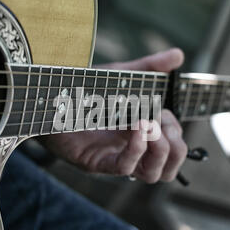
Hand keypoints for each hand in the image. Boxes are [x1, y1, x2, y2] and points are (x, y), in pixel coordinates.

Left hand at [38, 48, 187, 182]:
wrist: (50, 94)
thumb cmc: (84, 87)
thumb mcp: (123, 75)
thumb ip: (150, 67)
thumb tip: (179, 55)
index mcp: (141, 133)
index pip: (173, 147)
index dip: (176, 133)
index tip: (164, 111)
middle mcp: (131, 149)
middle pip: (168, 169)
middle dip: (176, 148)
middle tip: (161, 124)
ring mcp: (115, 157)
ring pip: (152, 175)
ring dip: (160, 152)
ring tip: (151, 126)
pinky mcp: (97, 161)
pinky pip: (125, 167)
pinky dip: (137, 150)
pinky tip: (138, 129)